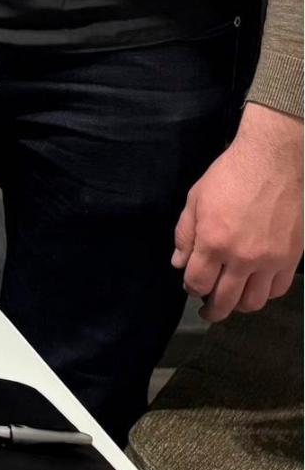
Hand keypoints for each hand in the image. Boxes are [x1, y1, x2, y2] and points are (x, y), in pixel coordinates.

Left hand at [172, 104, 302, 321]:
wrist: (272, 160)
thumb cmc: (229, 175)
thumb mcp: (196, 199)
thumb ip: (185, 234)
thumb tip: (179, 263)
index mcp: (214, 242)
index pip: (197, 283)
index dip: (190, 288)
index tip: (191, 285)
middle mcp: (242, 257)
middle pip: (225, 301)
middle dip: (212, 309)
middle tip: (207, 309)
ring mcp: (269, 260)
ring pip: (253, 302)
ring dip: (239, 305)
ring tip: (232, 299)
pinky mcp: (290, 257)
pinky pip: (278, 290)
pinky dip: (264, 294)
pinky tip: (256, 286)